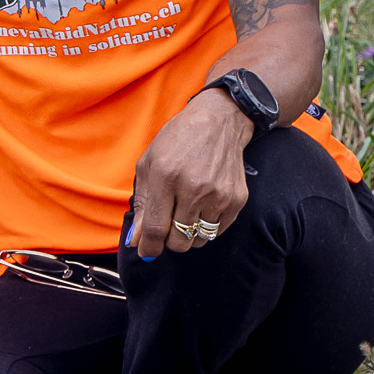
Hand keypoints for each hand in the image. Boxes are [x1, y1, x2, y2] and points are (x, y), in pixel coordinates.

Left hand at [119, 92, 252, 260]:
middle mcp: (193, 187)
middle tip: (167, 226)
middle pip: (177, 241)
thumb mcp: (149, 164)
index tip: (146, 251)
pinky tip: (202, 206)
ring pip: (197, 241)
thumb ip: (141, 204)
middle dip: (167, 241)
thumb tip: (137, 240)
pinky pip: (216, 232)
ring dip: (187, 234)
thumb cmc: (178, 140)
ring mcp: (218, 194)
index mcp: (165, 176)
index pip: (155, 228)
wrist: (219, 121)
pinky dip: (205, 227)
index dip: (147, 247)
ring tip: (185, 212)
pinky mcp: (236, 199)